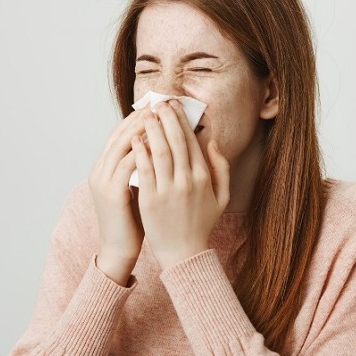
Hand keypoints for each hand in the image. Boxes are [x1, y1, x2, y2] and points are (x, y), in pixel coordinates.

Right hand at [88, 109, 146, 284]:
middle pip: (120, 135)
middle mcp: (100, 170)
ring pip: (122, 146)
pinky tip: (158, 143)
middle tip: (159, 104)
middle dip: (140, 118)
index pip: (120, 135)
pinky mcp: (111, 193)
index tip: (158, 107)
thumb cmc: (133, 220)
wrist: (119, 250)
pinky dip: (142, 151)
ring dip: (141, 129)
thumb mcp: (136, 187)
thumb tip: (161, 146)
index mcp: (105, 168)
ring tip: (159, 117)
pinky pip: (127, 165)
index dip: (137, 119)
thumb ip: (143, 167)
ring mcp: (103, 181)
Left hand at [131, 100, 229, 269]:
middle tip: (159, 102)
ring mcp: (168, 190)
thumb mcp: (221, 197)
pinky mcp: (151, 199)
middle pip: (176, 141)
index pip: (191, 142)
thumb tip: (212, 142)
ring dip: (153, 130)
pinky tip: (135, 138)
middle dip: (167, 118)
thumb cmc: (201, 224)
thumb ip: (221, 169)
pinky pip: (144, 170)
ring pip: (160, 151)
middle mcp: (187, 180)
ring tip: (147, 115)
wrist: (184, 253)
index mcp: (203, 178)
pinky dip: (140, 152)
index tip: (174, 106)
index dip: (181, 121)